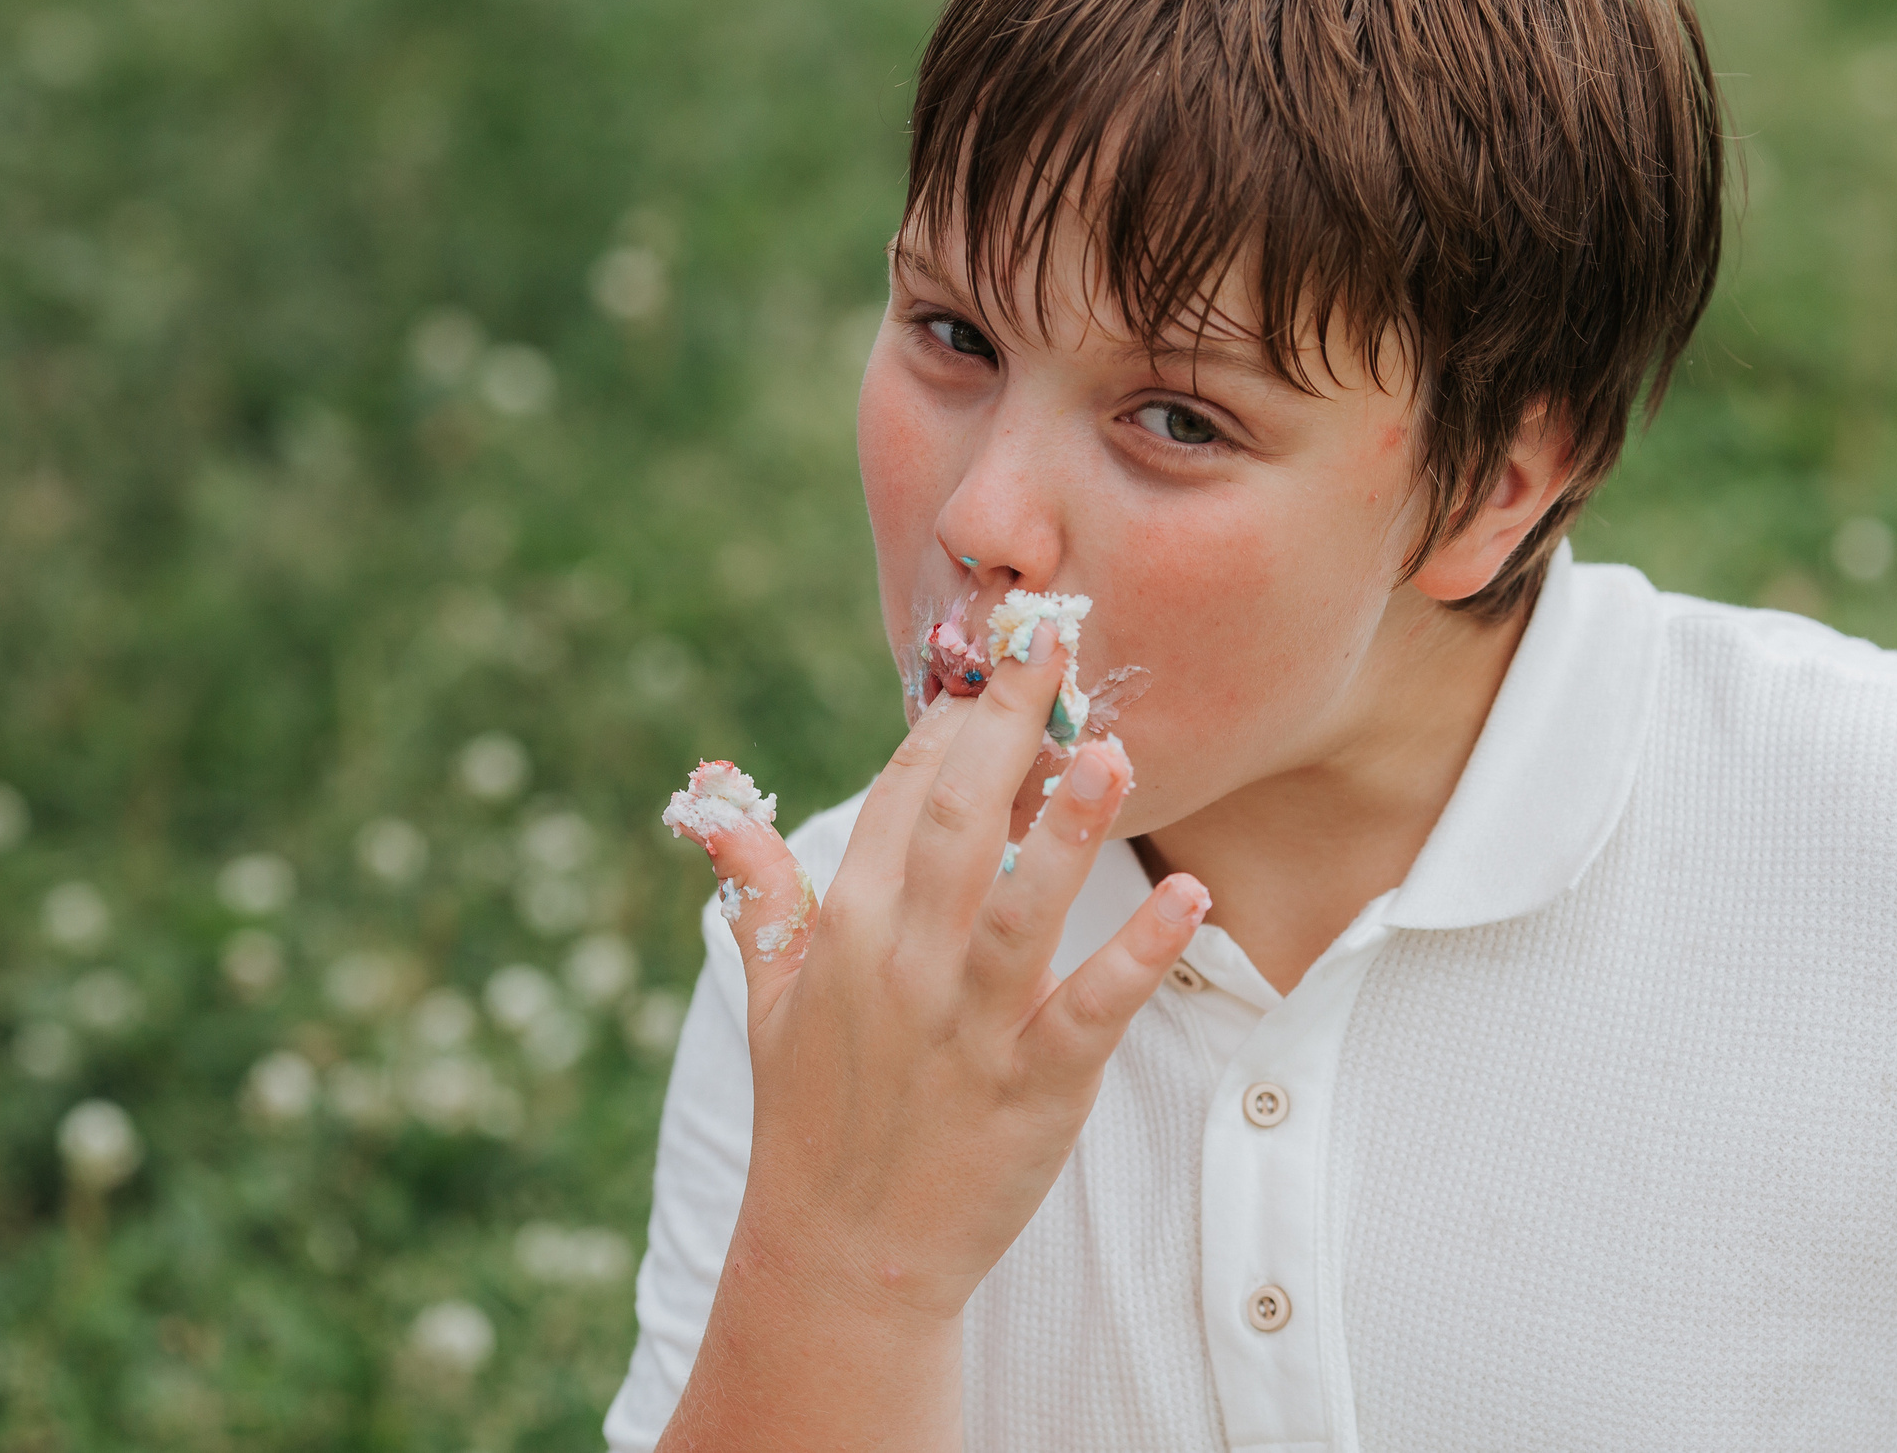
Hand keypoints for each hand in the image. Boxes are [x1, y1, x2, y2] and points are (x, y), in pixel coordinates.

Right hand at [660, 623, 1207, 1450]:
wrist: (840, 1258)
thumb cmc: (811, 1113)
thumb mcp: (768, 992)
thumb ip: (756, 883)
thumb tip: (710, 791)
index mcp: (848, 928)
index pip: (903, 796)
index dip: (952, 719)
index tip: (995, 652)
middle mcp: (905, 964)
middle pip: (962, 823)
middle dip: (1010, 725)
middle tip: (1060, 639)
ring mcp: (970, 1027)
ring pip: (1025, 907)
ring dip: (1071, 828)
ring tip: (1116, 750)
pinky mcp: (1034, 1086)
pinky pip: (1091, 1008)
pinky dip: (1138, 953)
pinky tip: (1186, 896)